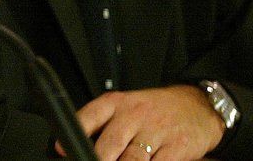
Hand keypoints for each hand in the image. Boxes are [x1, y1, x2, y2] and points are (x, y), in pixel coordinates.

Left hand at [56, 85, 223, 159]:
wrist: (197, 105)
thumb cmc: (154, 110)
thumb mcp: (124, 107)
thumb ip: (100, 125)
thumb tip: (69, 146)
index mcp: (116, 103)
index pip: (88, 116)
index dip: (73, 136)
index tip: (63, 149)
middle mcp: (134, 115)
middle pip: (109, 145)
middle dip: (99, 159)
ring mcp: (156, 130)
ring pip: (132, 160)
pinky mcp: (177, 147)